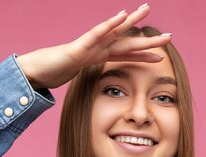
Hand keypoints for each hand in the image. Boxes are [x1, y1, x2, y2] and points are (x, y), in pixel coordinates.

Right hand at [16, 3, 172, 89]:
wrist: (35, 72)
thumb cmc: (54, 73)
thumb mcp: (79, 80)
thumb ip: (90, 82)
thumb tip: (99, 96)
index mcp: (99, 57)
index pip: (126, 57)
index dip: (143, 56)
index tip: (161, 58)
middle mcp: (97, 48)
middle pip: (127, 42)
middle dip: (148, 39)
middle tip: (170, 35)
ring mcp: (88, 45)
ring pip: (115, 32)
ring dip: (133, 22)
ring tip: (147, 10)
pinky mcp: (79, 46)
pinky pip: (97, 33)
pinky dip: (110, 25)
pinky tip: (122, 16)